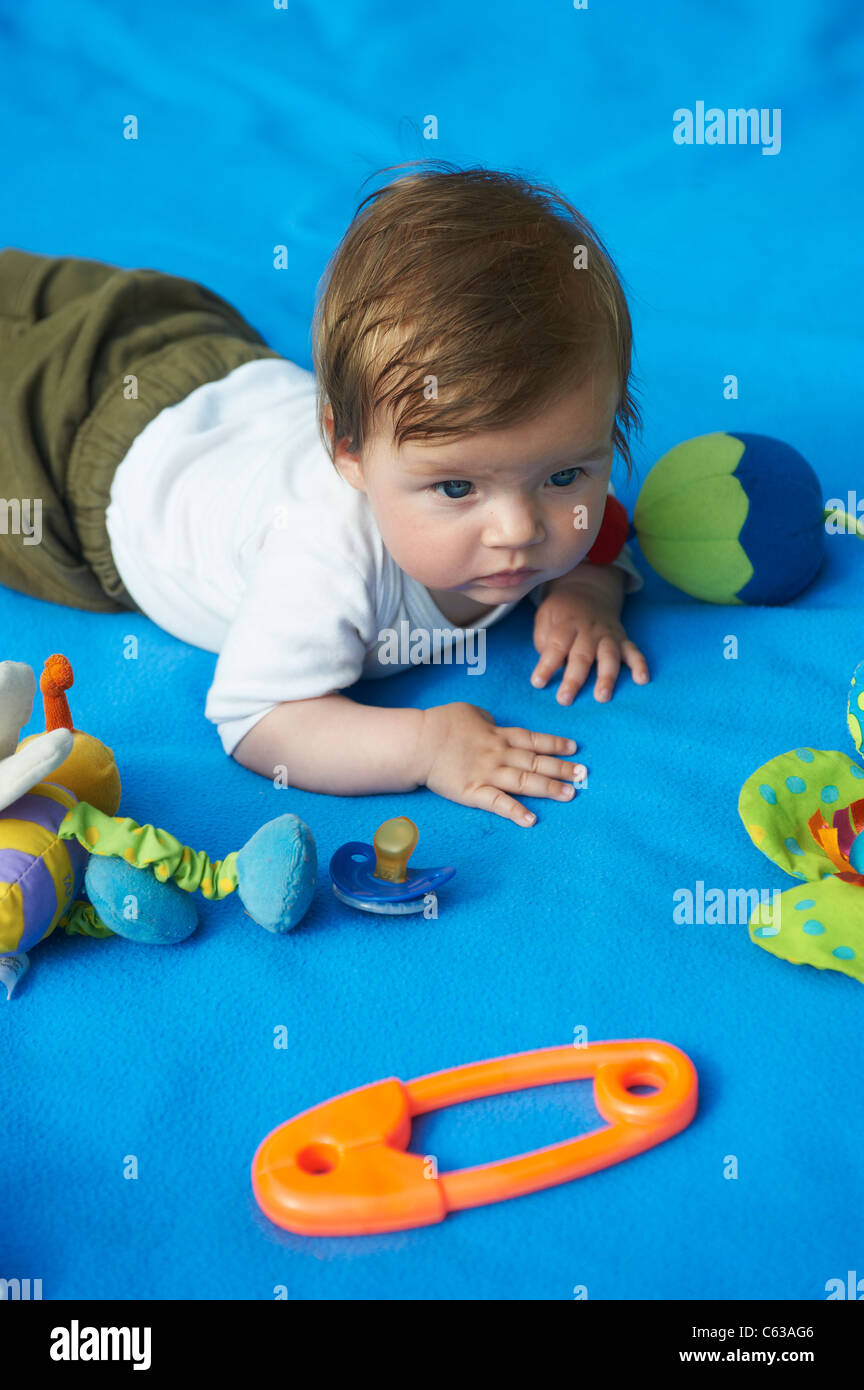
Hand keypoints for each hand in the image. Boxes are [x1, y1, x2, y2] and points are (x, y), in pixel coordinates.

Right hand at [416, 702, 585, 826]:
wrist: (418, 741)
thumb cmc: (440, 723)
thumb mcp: (470, 712)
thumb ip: (487, 720)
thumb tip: (495, 724)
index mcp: (498, 734)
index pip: (533, 739)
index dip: (555, 744)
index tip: (574, 748)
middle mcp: (499, 753)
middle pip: (536, 761)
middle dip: (561, 768)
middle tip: (583, 774)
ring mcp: (488, 774)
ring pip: (525, 781)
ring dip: (549, 788)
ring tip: (570, 794)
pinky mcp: (473, 792)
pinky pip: (498, 803)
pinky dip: (516, 812)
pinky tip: (531, 820)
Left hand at [531, 585, 649, 704]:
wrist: (589, 591)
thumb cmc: (562, 613)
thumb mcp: (546, 617)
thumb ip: (544, 639)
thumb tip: (550, 663)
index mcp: (567, 624)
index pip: (556, 645)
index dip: (547, 665)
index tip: (538, 683)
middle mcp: (589, 631)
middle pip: (582, 656)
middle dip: (574, 679)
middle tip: (564, 699)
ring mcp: (608, 636)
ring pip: (608, 656)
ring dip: (606, 677)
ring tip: (602, 697)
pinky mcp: (623, 640)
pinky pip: (634, 652)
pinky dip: (640, 665)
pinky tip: (642, 680)